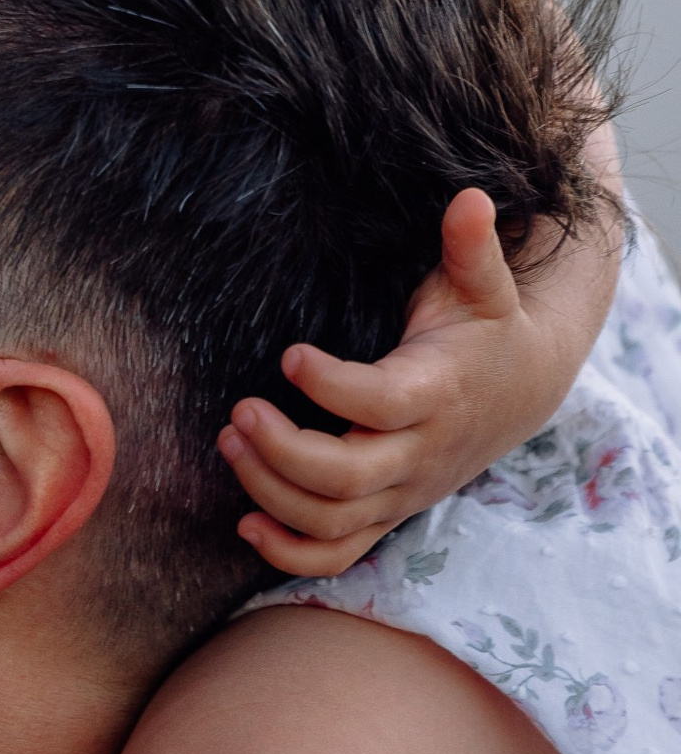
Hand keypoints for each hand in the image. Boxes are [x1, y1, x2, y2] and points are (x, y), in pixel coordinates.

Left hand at [219, 186, 600, 579]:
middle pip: (348, 480)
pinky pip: (339, 554)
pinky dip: (291, 553)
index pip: (381, 404)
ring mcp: (402, 491)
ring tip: (229, 442)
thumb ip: (472, 248)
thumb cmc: (487, 330)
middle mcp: (418, 454)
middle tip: (238, 412)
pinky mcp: (387, 511)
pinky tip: (245, 523)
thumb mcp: (486, 287)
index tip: (289, 353)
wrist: (524, 391)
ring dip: (272, 494)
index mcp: (437, 394)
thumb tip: (471, 199)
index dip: (333, 387)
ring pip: (334, 523)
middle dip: (284, 453)